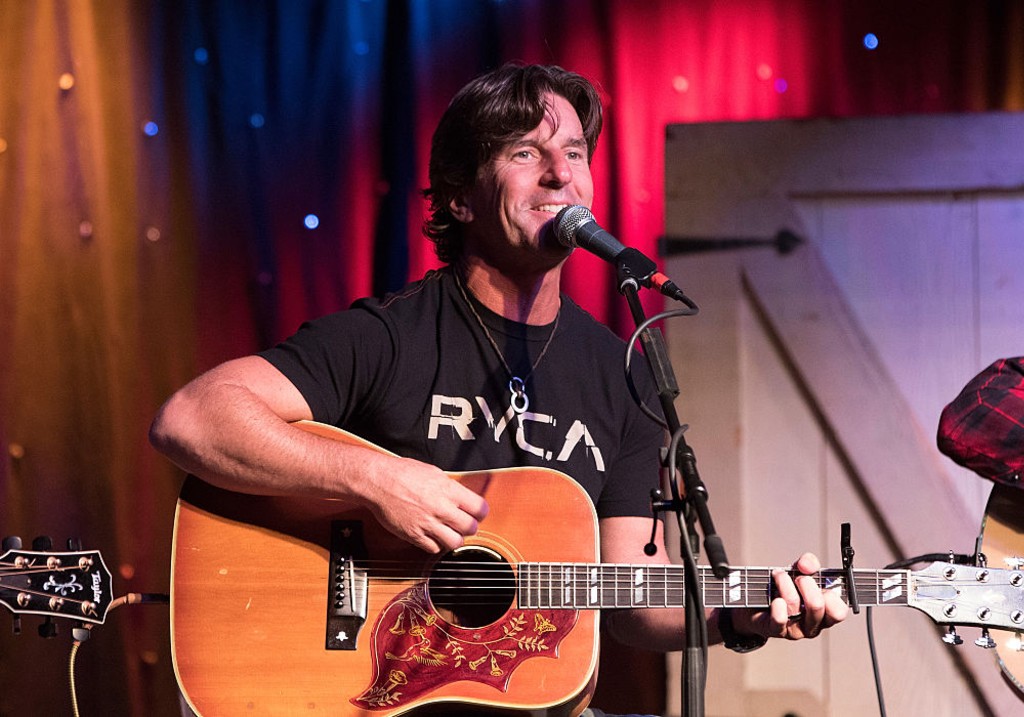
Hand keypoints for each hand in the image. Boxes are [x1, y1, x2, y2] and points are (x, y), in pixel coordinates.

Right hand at [361, 454, 488, 553]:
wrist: (378, 481)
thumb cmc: (401, 473)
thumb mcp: (433, 472)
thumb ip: (450, 487)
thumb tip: (461, 496)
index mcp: (448, 490)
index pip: (479, 508)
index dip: (481, 513)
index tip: (478, 514)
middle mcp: (441, 508)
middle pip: (470, 528)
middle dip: (470, 527)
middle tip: (464, 524)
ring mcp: (428, 523)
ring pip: (455, 542)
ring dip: (455, 539)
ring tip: (449, 532)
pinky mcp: (414, 535)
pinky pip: (434, 548)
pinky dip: (436, 545)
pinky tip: (433, 536)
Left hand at [734, 552, 848, 639]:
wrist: (759, 601)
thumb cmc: (787, 588)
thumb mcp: (801, 572)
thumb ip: (809, 564)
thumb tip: (806, 565)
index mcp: (826, 613)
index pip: (838, 611)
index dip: (831, 595)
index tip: (820, 582)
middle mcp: (813, 624)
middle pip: (816, 606)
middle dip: (805, 583)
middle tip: (798, 577)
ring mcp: (795, 630)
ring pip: (794, 606)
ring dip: (784, 584)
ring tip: (779, 575)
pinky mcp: (776, 630)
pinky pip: (779, 620)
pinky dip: (777, 606)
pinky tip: (775, 599)